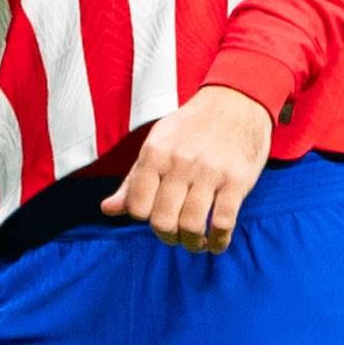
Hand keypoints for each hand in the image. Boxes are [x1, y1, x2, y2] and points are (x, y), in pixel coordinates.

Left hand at [103, 83, 276, 253]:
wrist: (236, 101)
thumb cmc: (191, 126)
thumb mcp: (157, 143)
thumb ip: (133, 179)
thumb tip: (107, 210)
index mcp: (155, 153)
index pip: (137, 206)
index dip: (145, 218)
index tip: (157, 217)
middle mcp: (179, 162)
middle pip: (163, 221)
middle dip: (168, 237)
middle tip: (176, 236)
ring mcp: (209, 172)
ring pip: (192, 226)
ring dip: (192, 243)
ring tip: (196, 243)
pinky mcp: (237, 180)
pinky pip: (223, 222)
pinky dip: (219, 241)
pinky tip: (216, 242)